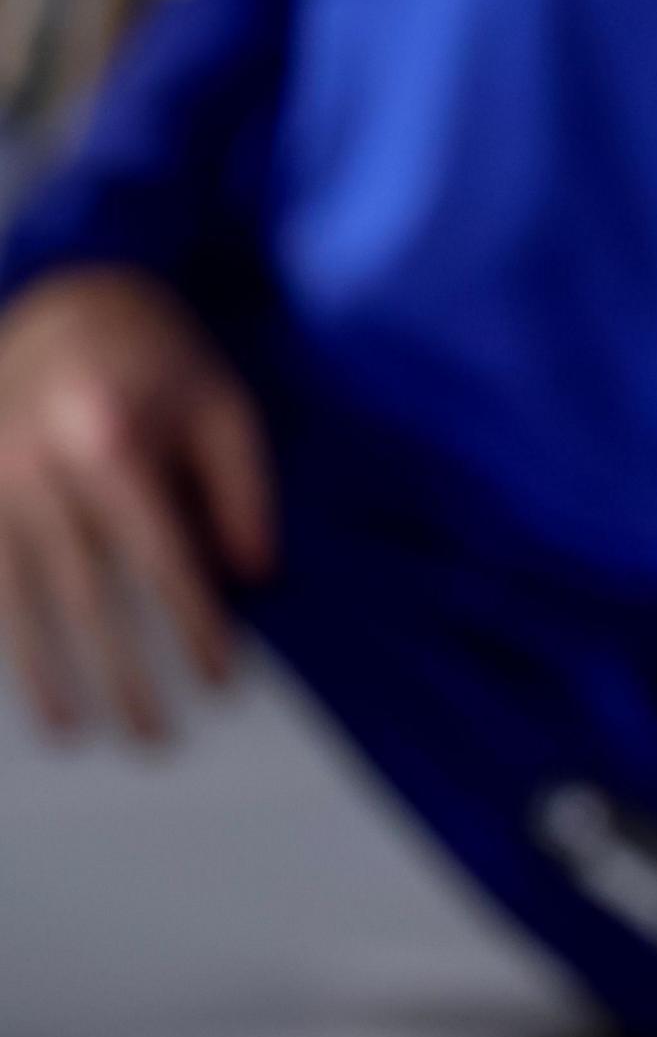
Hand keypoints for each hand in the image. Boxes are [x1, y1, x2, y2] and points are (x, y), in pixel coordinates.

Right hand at [0, 266, 273, 743]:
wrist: (68, 298)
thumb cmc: (160, 359)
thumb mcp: (225, 407)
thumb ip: (243, 492)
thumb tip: (252, 579)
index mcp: (108, 441)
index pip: (159, 559)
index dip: (191, 626)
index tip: (217, 682)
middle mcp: (34, 464)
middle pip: (83, 594)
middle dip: (121, 673)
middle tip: (155, 737)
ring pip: (15, 597)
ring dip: (43, 673)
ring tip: (73, 731)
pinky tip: (15, 677)